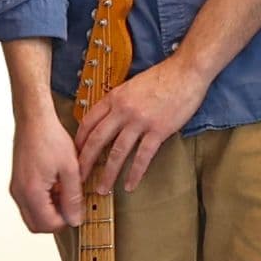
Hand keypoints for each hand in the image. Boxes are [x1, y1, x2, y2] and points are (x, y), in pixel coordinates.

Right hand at [10, 106, 85, 234]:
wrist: (34, 119)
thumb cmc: (49, 137)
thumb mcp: (70, 169)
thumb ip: (73, 197)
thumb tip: (75, 218)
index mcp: (32, 192)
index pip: (48, 224)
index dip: (66, 222)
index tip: (77, 211)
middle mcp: (19, 193)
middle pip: (36, 225)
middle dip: (55, 221)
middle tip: (70, 207)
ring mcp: (16, 188)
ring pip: (31, 215)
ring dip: (48, 212)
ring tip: (64, 193)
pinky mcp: (17, 182)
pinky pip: (28, 203)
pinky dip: (42, 202)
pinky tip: (55, 186)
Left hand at [74, 54, 209, 194]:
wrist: (186, 71)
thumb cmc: (163, 77)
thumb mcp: (132, 85)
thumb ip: (120, 102)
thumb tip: (110, 118)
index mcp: (114, 98)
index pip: (88, 122)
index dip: (79, 141)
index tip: (74, 154)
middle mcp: (123, 110)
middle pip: (97, 140)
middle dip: (85, 162)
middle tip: (78, 177)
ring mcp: (140, 121)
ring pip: (117, 152)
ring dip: (108, 174)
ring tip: (103, 188)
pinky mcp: (158, 130)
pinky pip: (142, 157)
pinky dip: (135, 173)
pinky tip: (130, 185)